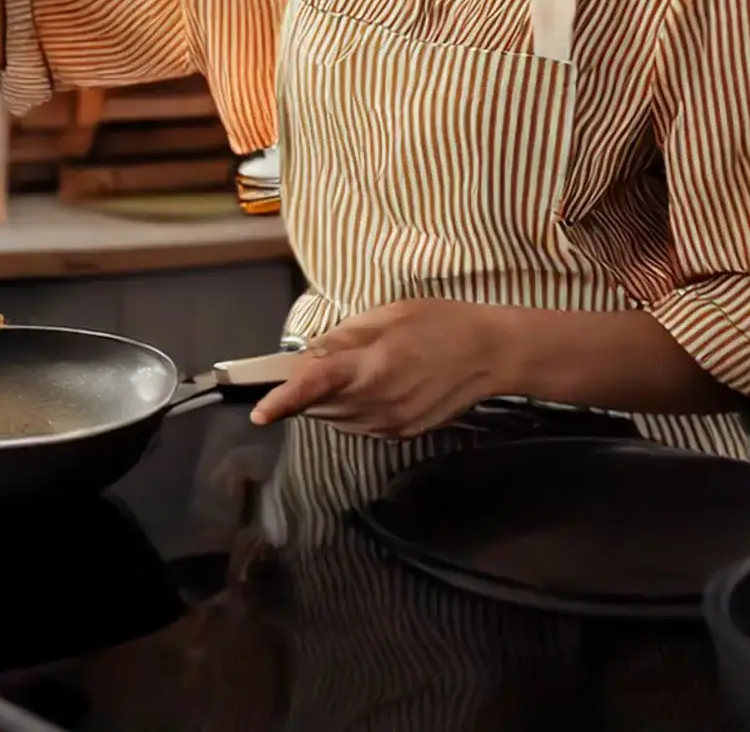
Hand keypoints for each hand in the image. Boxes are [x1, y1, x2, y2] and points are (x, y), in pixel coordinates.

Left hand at [249, 300, 508, 438]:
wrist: (491, 355)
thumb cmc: (439, 322)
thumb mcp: (388, 315)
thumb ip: (344, 338)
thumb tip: (309, 357)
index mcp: (370, 367)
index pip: (314, 387)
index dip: (283, 400)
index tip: (259, 414)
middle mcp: (376, 403)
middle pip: (318, 406)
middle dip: (308, 388)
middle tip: (322, 359)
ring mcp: (389, 424)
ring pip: (336, 419)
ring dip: (329, 400)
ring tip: (356, 369)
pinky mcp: (401, 434)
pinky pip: (359, 425)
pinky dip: (352, 409)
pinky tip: (375, 386)